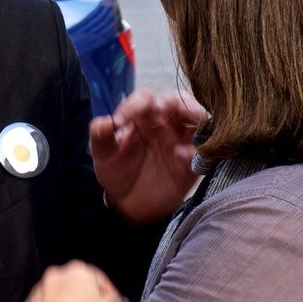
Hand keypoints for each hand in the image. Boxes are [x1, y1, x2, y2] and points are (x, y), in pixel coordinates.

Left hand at [91, 90, 205, 223]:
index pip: (145, 98)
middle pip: (179, 101)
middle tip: (164, 109)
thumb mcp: (103, 153)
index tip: (120, 120)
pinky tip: (181, 156)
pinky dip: (197, 151)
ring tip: (189, 121)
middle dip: (177, 101)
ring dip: (197, 116)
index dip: (135, 104)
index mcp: (142, 117)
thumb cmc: (116, 170)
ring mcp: (181, 142)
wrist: (127, 203)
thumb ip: (100, 136)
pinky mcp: (191, 164)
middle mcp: (165, 124)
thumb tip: (103, 122)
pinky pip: (202, 153)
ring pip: (199, 121)